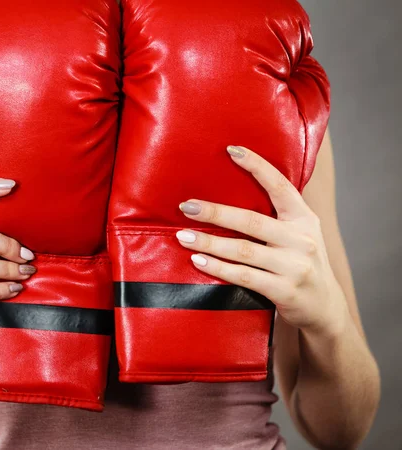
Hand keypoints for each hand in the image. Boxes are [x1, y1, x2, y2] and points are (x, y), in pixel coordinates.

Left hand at [176, 145, 349, 337]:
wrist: (325, 308)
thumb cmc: (300, 264)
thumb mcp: (299, 234)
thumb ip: (276, 217)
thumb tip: (232, 192)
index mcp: (304, 219)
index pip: (280, 186)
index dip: (257, 166)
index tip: (232, 150)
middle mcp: (301, 239)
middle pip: (251, 221)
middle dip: (215, 213)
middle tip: (186, 206)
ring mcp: (294, 266)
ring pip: (243, 250)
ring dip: (209, 243)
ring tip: (183, 236)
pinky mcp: (284, 290)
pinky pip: (244, 276)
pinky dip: (218, 268)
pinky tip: (198, 261)